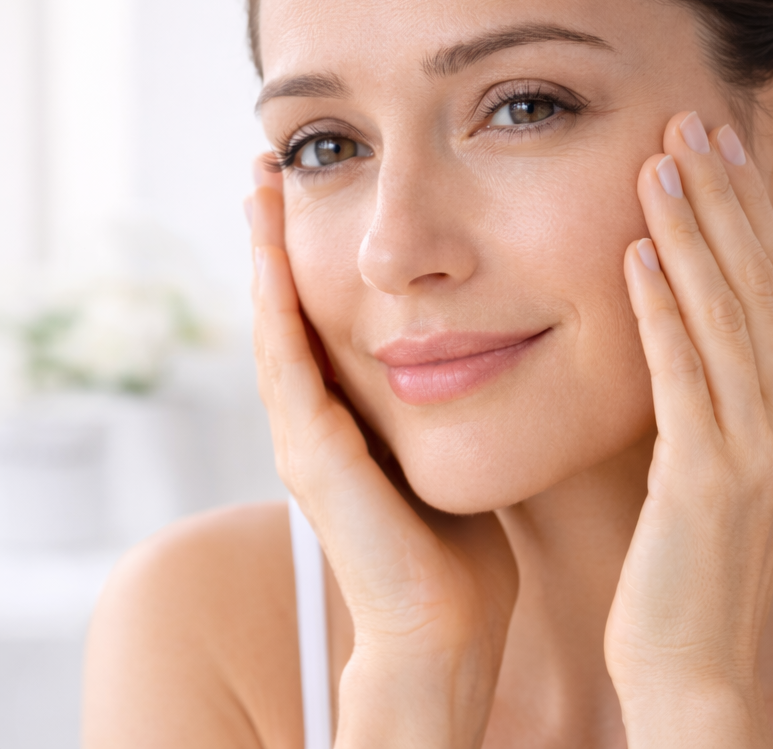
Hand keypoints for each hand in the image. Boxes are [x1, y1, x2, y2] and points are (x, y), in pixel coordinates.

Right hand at [248, 161, 516, 748]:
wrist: (445, 625)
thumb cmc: (462, 541)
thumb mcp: (456, 447)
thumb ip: (457, 398)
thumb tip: (496, 339)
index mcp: (350, 411)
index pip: (322, 313)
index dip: (312, 249)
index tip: (319, 184)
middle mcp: (316, 417)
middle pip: (286, 307)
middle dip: (277, 235)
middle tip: (271, 163)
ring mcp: (305, 438)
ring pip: (275, 324)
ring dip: (265, 252)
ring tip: (261, 183)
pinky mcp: (312, 460)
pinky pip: (288, 368)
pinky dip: (275, 309)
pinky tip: (271, 254)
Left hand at [605, 113, 772, 746]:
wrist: (692, 668)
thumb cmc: (682, 564)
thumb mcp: (705, 465)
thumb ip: (700, 398)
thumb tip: (669, 324)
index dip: (751, 215)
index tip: (720, 148)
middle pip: (759, 285)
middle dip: (726, 199)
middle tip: (694, 122)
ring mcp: (754, 452)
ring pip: (726, 317)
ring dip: (692, 234)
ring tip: (660, 164)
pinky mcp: (707, 483)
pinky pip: (684, 378)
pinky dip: (660, 311)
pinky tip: (630, 253)